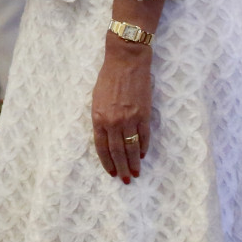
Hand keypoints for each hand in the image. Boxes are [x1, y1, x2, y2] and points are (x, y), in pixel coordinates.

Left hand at [92, 36, 153, 182]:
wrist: (126, 61)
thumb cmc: (108, 77)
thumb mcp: (96, 98)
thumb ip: (100, 117)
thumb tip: (106, 134)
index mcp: (98, 118)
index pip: (102, 147)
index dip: (107, 161)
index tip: (112, 172)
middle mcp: (113, 122)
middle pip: (117, 151)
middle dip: (121, 167)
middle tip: (126, 179)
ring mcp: (130, 119)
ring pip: (131, 147)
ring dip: (133, 162)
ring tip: (135, 173)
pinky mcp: (144, 114)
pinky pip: (144, 136)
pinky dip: (143, 147)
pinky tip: (142, 155)